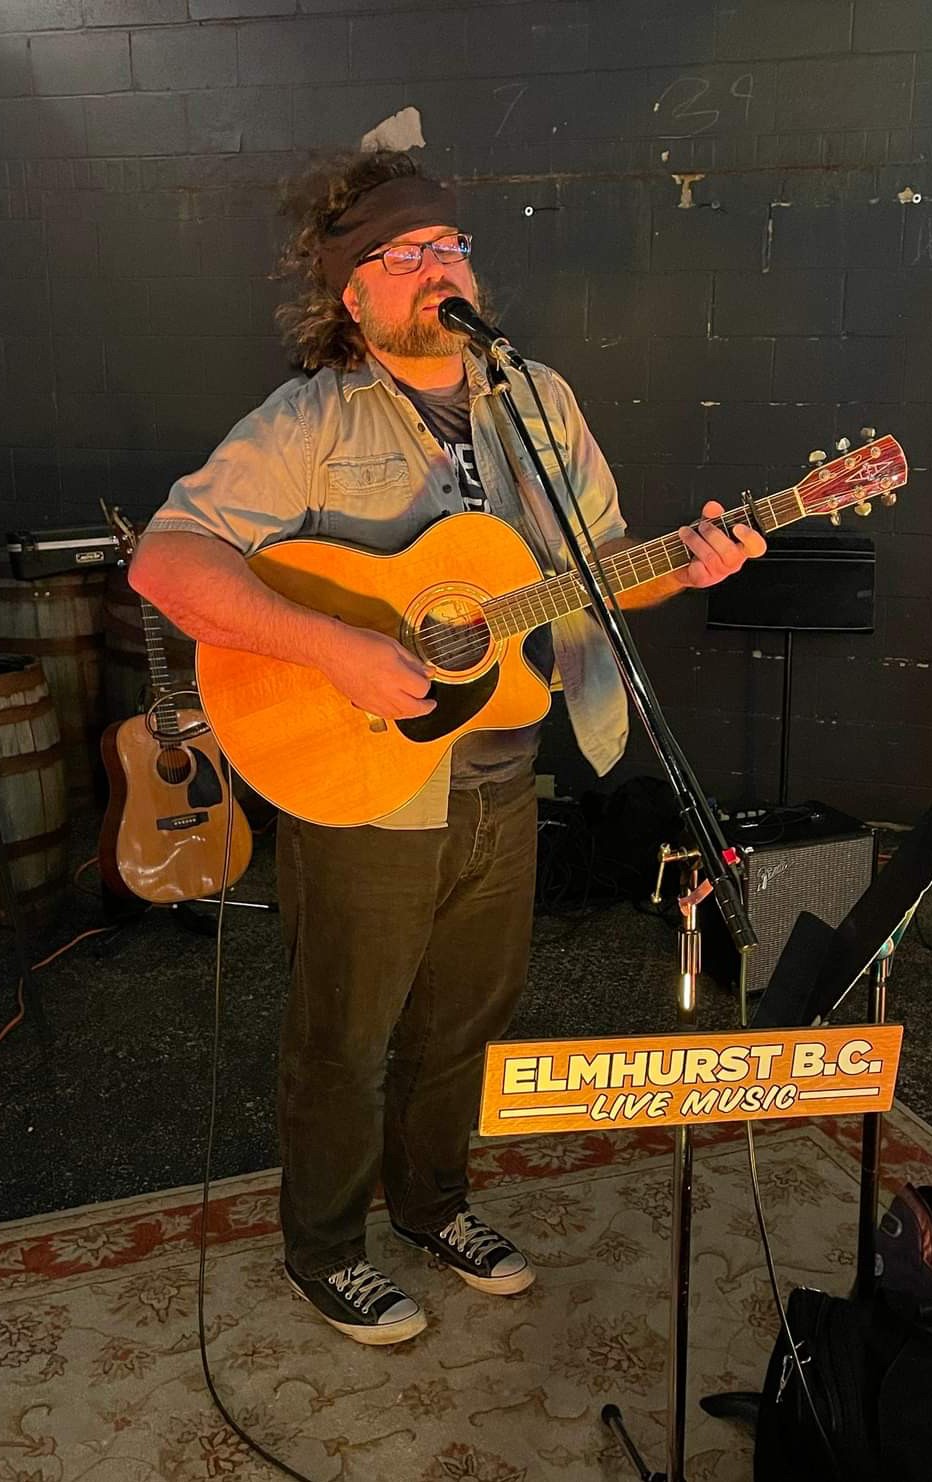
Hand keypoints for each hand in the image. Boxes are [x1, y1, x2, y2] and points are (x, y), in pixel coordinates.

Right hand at [319, 623, 436, 719]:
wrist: (333, 650)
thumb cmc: (359, 643)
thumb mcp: (393, 646)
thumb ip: (413, 661)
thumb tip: (428, 672)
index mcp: (396, 675)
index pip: (422, 689)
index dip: (427, 685)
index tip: (427, 679)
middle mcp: (386, 692)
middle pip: (414, 709)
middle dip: (426, 707)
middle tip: (430, 704)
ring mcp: (374, 700)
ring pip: (400, 715)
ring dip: (411, 713)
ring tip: (416, 707)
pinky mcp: (363, 704)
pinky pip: (384, 716)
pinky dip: (395, 714)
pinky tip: (397, 709)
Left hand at [674, 501, 766, 588]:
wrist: (683, 563)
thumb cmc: (703, 543)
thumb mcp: (709, 524)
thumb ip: (712, 515)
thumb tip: (713, 507)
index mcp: (741, 547)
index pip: (757, 547)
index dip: (750, 538)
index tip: (737, 527)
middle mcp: (733, 562)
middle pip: (729, 552)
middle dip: (712, 535)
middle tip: (702, 526)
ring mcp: (719, 573)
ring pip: (711, 558)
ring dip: (695, 541)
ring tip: (685, 532)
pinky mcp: (703, 580)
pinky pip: (698, 569)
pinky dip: (689, 558)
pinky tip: (685, 551)